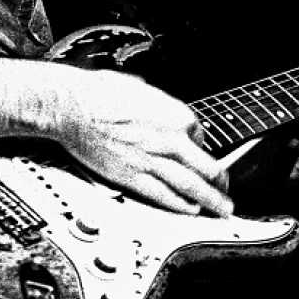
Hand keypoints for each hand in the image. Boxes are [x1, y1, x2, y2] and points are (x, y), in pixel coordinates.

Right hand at [55, 68, 232, 216]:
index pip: (200, 135)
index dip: (199, 146)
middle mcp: (169, 139)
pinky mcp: (132, 176)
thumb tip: (156, 102)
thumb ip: (155, 101)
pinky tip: (190, 211)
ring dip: (210, 200)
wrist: (71, 106)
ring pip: (191, 185)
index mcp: (174, 114)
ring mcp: (151, 160)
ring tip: (222, 210)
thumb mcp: (138, 87)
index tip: (198, 153)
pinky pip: (163, 195)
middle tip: (228, 192)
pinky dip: (180, 205)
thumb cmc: (98, 92)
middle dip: (221, 182)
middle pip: (207, 166)